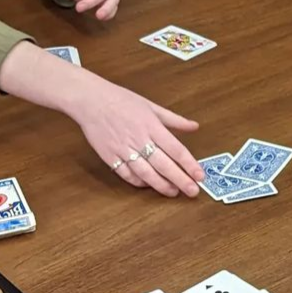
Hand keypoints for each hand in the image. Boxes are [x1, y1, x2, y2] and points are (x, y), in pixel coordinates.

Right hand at [70, 76, 203, 197]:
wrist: (91, 100)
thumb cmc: (121, 100)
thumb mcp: (151, 106)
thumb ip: (174, 120)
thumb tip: (194, 126)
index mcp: (152, 126)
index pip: (176, 149)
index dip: (189, 165)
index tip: (200, 176)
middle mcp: (140, 139)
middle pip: (164, 165)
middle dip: (180, 180)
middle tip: (193, 191)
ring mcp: (124, 150)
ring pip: (146, 173)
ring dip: (161, 185)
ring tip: (173, 192)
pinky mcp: (110, 157)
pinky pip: (126, 174)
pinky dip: (138, 182)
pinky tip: (148, 185)